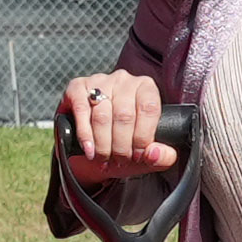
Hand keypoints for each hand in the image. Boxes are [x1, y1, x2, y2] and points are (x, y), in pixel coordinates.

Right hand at [58, 73, 179, 180]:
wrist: (96, 140)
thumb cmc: (127, 142)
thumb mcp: (150, 150)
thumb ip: (163, 155)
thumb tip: (153, 153)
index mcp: (146, 87)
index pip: (149, 109)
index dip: (143, 137)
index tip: (138, 156)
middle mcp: (124, 80)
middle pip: (124, 115)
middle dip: (121, 145)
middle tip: (120, 161)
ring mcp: (100, 81)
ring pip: (102, 116)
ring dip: (103, 144)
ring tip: (104, 159)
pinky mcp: (78, 87)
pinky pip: (81, 111)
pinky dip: (85, 135)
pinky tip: (89, 150)